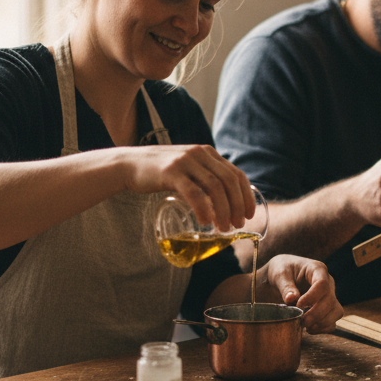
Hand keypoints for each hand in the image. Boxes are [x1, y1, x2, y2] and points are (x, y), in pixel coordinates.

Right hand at [122, 143, 252, 232]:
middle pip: (229, 182)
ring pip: (214, 187)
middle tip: (238, 224)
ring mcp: (185, 161)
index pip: (236, 174)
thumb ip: (204, 177)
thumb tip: (223, 202)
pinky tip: (206, 221)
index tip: (249, 214)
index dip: (246, 196)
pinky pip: (193, 192)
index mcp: (208, 153)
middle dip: (238, 206)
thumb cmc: (161, 172)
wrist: (130, 164)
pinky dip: (203, 208)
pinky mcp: (171, 172)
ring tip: (224, 227)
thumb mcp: (188, 168)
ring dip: (223, 210)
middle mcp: (200, 154)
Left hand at [261, 255, 342, 333]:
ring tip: (305, 325)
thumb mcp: (279, 274)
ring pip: (336, 312)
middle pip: (331, 300)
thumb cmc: (282, 270)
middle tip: (301, 321)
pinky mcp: (328, 309)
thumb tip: (291, 299)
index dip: (312, 297)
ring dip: (322, 322)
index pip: (322, 284)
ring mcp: (330, 296)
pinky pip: (333, 322)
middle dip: (316, 314)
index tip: (298, 305)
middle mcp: (328, 282)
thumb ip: (285, 286)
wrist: (282, 276)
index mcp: (317, 269)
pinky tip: (309, 329)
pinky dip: (322, 328)